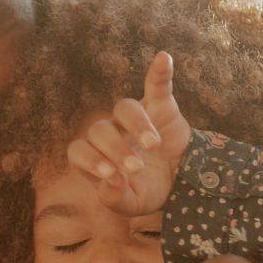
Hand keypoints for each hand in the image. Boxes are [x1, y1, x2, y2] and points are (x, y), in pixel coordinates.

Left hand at [66, 51, 190, 215]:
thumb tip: (110, 182)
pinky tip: (163, 58)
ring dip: (136, 125)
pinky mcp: (159, 105)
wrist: (183, 180)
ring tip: (152, 145)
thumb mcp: (132, 204)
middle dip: (115, 149)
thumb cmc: (149, 190)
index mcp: (96, 156)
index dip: (90, 160)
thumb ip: (115, 198)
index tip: (112, 175)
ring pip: (124, 108)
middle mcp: (111, 132)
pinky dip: (159, 72)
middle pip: (100, 130)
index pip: (78, 150)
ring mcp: (134, 117)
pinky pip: (156, 85)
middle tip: (136, 167)